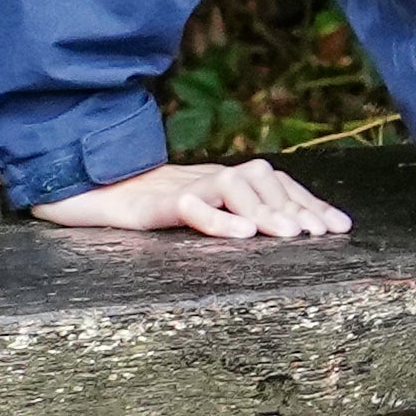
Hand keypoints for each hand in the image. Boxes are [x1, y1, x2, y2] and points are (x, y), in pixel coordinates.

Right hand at [29, 159, 353, 241]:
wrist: (75, 191)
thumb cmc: (135, 207)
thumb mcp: (191, 213)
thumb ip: (226, 218)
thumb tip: (275, 235)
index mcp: (218, 183)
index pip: (273, 184)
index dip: (308, 202)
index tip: (340, 227)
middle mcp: (204, 179)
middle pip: (260, 180)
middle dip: (295, 206)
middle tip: (321, 234)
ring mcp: (175, 188)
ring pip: (229, 186)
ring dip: (264, 209)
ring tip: (288, 235)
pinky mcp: (147, 206)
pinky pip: (184, 205)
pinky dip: (214, 216)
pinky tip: (239, 232)